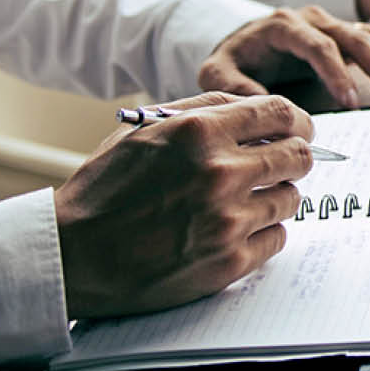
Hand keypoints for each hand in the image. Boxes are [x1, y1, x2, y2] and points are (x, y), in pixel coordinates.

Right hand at [53, 93, 313, 317]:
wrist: (71, 256)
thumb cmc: (105, 190)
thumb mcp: (144, 131)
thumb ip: (206, 111)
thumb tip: (261, 109)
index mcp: (199, 133)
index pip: (282, 114)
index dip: (297, 122)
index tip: (298, 130)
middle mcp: (219, 173)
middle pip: (298, 156)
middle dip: (291, 158)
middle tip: (277, 167)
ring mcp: (227, 220)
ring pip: (292, 198)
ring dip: (275, 197)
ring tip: (244, 202)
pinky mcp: (229, 261)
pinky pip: (277, 237)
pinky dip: (263, 233)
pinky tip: (234, 230)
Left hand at [199, 5, 369, 109]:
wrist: (242, 44)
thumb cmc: (234, 60)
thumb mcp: (216, 73)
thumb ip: (231, 85)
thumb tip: (260, 101)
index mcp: (283, 25)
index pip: (319, 45)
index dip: (338, 73)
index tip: (351, 103)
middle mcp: (313, 19)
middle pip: (355, 37)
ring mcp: (332, 23)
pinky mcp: (344, 34)